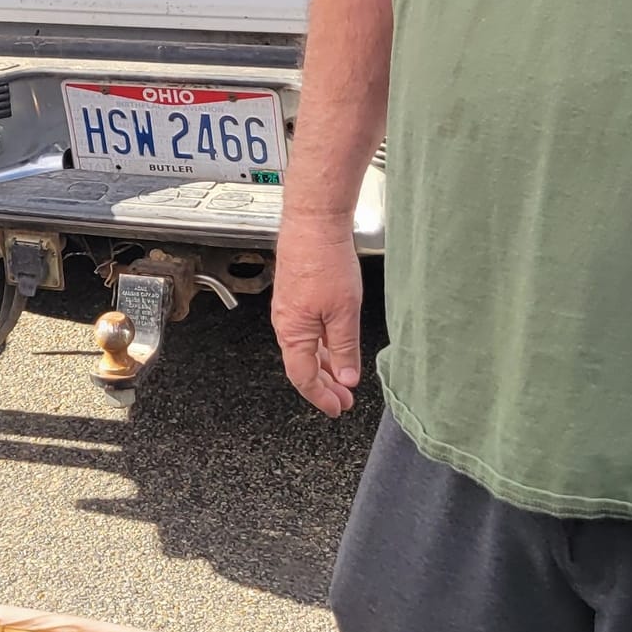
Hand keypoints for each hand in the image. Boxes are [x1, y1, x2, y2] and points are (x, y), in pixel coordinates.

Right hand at [272, 214, 365, 416]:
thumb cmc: (324, 262)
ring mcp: (289, 309)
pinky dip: (322, 346)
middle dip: (324, 386)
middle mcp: (285, 324)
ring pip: (305, 348)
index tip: (337, 408)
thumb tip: (346, 379)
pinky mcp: (296, 295)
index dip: (321, 397)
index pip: (303, 378)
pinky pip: (306, 331)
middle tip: (344, 399)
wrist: (314, 223)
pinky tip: (336, 347)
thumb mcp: (344, 313)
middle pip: (302, 366)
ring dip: (325, 366)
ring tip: (343, 378)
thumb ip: (345, 349)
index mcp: (293, 333)